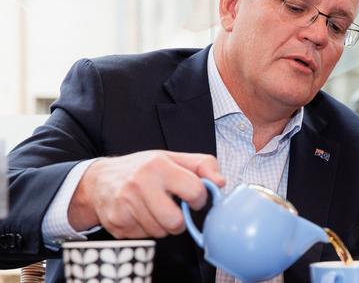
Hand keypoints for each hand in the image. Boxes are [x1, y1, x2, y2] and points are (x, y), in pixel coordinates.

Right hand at [68, 150, 224, 237]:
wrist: (99, 180)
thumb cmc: (143, 169)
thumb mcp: (173, 158)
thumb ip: (203, 166)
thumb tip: (220, 183)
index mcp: (159, 165)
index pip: (195, 191)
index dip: (199, 198)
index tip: (193, 197)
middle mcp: (140, 183)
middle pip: (175, 222)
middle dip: (180, 220)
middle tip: (174, 209)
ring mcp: (125, 204)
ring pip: (161, 232)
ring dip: (163, 225)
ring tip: (154, 208)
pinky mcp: (116, 222)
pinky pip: (145, 237)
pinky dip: (146, 229)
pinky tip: (140, 214)